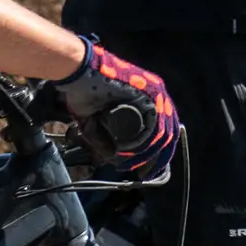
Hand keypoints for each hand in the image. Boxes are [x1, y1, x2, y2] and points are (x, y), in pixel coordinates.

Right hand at [50, 38, 176, 184]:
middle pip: (168, 133)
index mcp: (147, 98)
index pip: (162, 129)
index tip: (146, 169)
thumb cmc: (84, 90)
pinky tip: (135, 156)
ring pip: (163, 132)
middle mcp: (156, 95)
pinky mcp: (149, 94)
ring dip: (150, 154)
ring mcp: (155, 93)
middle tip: (147, 174)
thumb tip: (111, 157)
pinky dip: (147, 145)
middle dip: (158, 158)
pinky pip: (156, 126)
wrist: (78, 70)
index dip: (157, 153)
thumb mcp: (93, 120)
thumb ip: (102, 138)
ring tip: (137, 168)